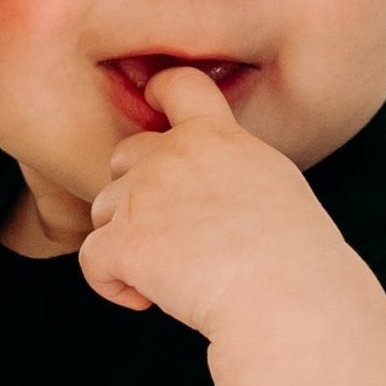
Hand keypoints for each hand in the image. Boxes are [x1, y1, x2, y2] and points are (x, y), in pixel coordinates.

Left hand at [76, 65, 360, 337]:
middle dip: (134, 192)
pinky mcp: (121, 242)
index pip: (177, 85)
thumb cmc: (293, 255)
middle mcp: (171, 155)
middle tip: (169, 234)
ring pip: (104, 210)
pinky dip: (112, 284)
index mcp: (216, 135)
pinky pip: (92, 260)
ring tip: (166, 274)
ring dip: (124, 240)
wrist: (282, 293)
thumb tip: (213, 188)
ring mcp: (141, 196)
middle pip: (125, 156)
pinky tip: (146, 299)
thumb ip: (231, 169)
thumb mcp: (273, 184)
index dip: (158, 94)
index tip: (154, 104)